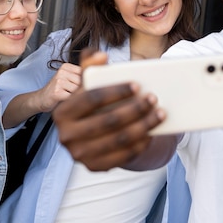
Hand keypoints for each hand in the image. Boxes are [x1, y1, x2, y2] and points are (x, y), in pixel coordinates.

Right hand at [35, 62, 82, 112]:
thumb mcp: (69, 79)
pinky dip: (70, 102)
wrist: (41, 99)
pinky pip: (72, 98)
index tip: (81, 86)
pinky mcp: (56, 92)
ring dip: (75, 97)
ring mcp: (59, 81)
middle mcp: (62, 72)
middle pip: (83, 82)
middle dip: (80, 90)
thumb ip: (80, 77)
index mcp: (67, 66)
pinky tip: (64, 101)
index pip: (85, 73)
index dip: (86, 82)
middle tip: (71, 93)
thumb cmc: (58, 90)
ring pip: (78, 91)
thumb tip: (97, 80)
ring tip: (67, 96)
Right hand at [52, 52, 166, 170]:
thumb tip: (100, 55)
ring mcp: (79, 154)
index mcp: (62, 112)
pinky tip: (152, 131)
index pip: (91, 98)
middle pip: (107, 121)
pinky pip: (122, 156)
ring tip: (160, 113)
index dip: (115, 91)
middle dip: (134, 109)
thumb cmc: (92, 104)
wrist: (88, 135)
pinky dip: (140, 143)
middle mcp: (66, 136)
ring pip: (118, 139)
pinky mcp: (94, 167)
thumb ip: (91, 66)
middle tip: (153, 98)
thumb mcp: (88, 84)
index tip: (137, 85)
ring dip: (143, 125)